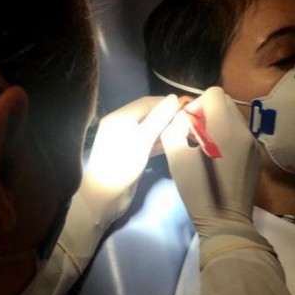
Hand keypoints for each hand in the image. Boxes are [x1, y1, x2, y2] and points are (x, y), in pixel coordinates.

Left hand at [82, 94, 178, 217]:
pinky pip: (148, 141)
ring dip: (165, 128)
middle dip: (167, 115)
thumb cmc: (123, 164)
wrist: (105, 196)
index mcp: (120, 117)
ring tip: (185, 130)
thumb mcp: (143, 139)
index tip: (188, 106)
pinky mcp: (131, 153)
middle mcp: (121, 125)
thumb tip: (174, 98)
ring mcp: (126, 140)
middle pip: (148, 114)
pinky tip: (173, 143)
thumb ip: (159, 118)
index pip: (147, 102)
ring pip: (149, 128)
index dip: (167, 103)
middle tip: (189, 119)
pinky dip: (160, 140)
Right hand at [161, 87, 261, 238]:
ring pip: (234, 118)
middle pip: (226, 102)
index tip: (188, 125)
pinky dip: (228, 137)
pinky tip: (219, 159)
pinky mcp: (257, 157)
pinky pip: (241, 135)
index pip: (214, 94)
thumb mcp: (176, 159)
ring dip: (218, 124)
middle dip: (207, 111)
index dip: (197, 104)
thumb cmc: (198, 191)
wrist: (226, 221)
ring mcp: (254, 144)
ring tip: (205, 147)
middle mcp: (244, 131)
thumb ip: (174, 129)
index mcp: (224, 128)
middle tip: (194, 134)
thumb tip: (182, 119)